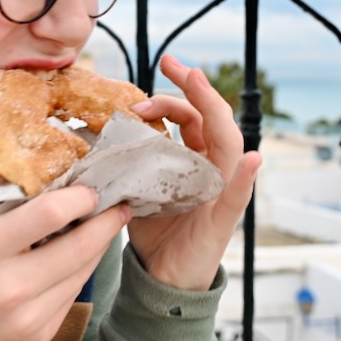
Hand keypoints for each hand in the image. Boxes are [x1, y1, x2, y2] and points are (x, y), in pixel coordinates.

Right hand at [0, 186, 129, 340]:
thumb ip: (7, 208)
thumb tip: (52, 184)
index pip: (48, 214)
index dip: (78, 197)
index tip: (91, 188)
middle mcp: (10, 284)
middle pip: (79, 245)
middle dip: (105, 221)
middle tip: (118, 205)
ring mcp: (29, 314)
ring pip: (83, 270)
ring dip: (99, 245)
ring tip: (106, 225)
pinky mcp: (42, 333)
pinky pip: (73, 293)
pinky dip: (81, 270)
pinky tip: (81, 256)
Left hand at [126, 54, 261, 290]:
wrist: (161, 277)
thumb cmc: (151, 231)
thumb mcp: (133, 187)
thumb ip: (123, 161)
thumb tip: (88, 132)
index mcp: (192, 158)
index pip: (191, 114)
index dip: (176, 90)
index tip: (161, 65)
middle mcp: (211, 168)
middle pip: (211, 118)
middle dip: (194, 87)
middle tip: (171, 63)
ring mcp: (221, 191)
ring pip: (229, 144)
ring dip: (215, 113)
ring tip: (201, 86)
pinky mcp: (222, 219)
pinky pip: (239, 196)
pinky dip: (246, 177)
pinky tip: (252, 159)